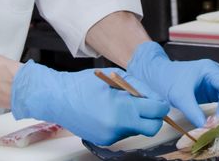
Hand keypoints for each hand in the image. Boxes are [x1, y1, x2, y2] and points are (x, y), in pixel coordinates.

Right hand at [10, 61, 169, 145]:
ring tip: (119, 104)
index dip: (160, 104)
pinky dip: (122, 122)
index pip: (156, 111)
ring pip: (137, 129)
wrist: (57, 99)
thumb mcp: (114, 77)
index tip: (158, 100)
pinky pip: (122, 132)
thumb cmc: (81, 84)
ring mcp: (110, 136)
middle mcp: (117, 127)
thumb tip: (154, 97)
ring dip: (135, 118)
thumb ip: (137, 87)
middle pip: (152, 128)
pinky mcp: (104, 141)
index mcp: (121, 109)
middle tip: (147, 105)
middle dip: (154, 117)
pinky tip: (109, 112)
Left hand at [127, 42, 218, 127]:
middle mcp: (217, 75)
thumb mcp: (180, 97)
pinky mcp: (213, 93)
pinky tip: (215, 122)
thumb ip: (194, 113)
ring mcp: (216, 84)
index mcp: (210, 69)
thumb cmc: (168, 81)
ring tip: (217, 124)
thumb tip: (207, 128)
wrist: (159, 78)